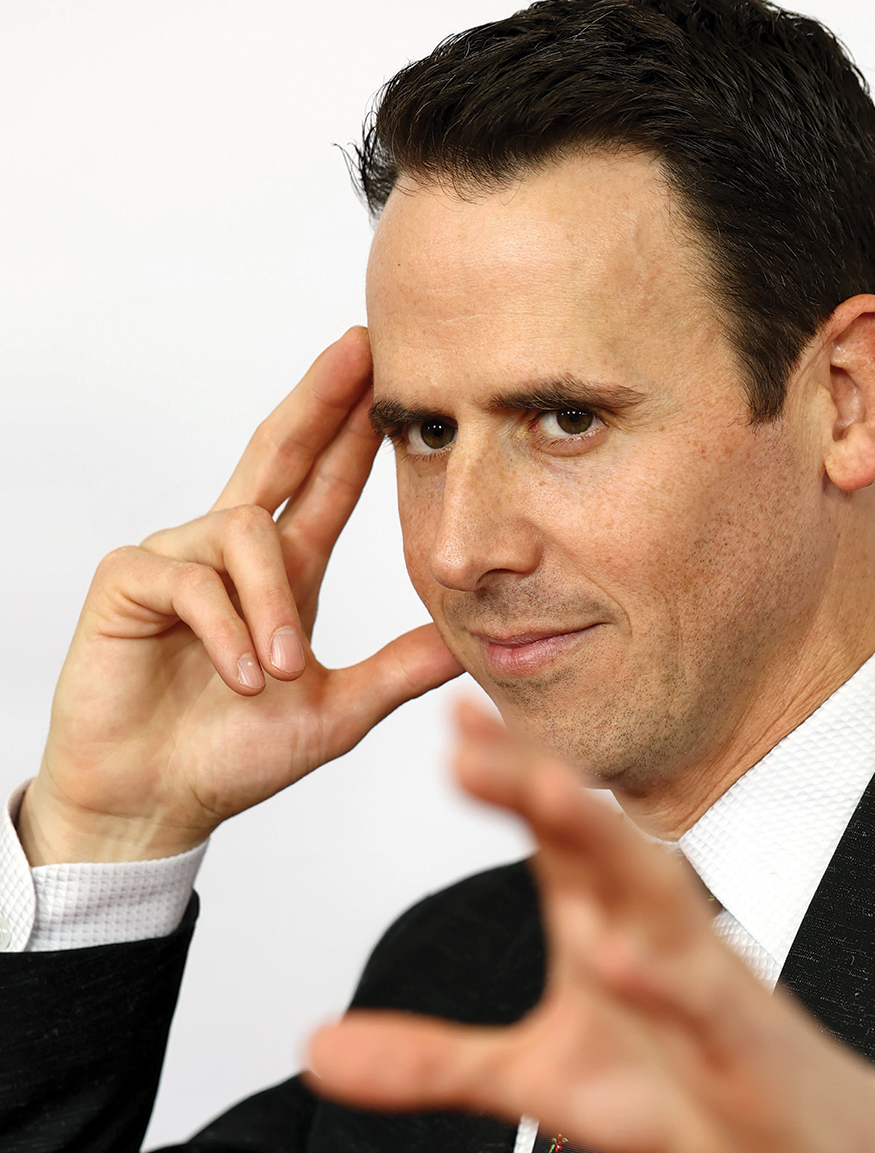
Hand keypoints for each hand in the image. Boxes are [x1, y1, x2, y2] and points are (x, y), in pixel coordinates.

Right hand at [18, 329, 462, 865]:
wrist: (156, 804)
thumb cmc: (233, 756)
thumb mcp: (337, 710)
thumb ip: (397, 669)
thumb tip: (467, 638)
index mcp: (282, 575)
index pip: (322, 485)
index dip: (351, 431)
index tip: (385, 377)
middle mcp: (229, 554)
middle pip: (276, 454)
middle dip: (319, 401)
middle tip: (358, 349)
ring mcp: (175, 560)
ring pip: (243, 535)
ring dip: (271, 606)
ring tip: (278, 673)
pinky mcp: (128, 583)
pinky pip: (191, 580)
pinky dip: (225, 629)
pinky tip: (239, 677)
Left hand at [308, 702, 874, 1152]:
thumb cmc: (678, 1090)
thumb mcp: (535, 1084)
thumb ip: (431, 1061)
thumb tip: (316, 1049)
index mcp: (604, 923)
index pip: (551, 836)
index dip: (503, 776)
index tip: (449, 717)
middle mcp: (651, 931)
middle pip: (592, 841)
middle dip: (533, 783)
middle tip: (471, 731)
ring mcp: (701, 980)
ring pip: (654, 896)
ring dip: (602, 842)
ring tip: (546, 791)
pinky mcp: (742, 1041)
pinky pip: (701, 1001)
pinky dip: (664, 976)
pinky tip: (623, 954)